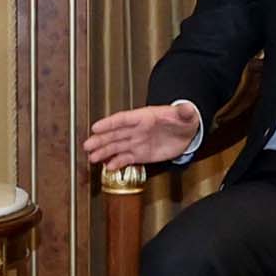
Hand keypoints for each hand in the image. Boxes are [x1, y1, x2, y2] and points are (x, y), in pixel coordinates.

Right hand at [82, 104, 200, 169]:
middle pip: (115, 134)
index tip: (96, 127)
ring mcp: (137, 142)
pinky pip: (126, 158)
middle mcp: (137, 130)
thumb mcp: (186, 115)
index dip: (110, 123)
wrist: (186, 132)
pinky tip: (108, 166)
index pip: (124, 119)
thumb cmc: (182, 120)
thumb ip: (185, 112)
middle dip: (101, 140)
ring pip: (117, 147)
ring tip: (92, 157)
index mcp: (145, 117)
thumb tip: (188, 109)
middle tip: (87, 145)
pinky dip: (117, 162)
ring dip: (104, 152)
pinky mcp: (141, 154)